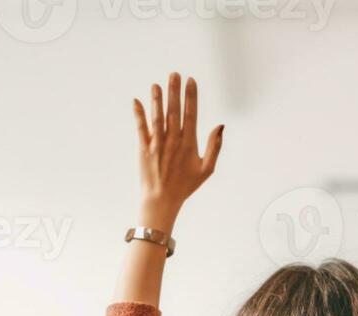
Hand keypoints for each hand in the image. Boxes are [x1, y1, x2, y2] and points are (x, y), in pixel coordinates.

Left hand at [132, 73, 223, 230]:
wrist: (162, 200)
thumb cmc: (185, 186)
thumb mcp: (206, 169)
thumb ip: (214, 146)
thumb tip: (220, 126)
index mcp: (189, 144)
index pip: (191, 114)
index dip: (191, 96)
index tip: (191, 80)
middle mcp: (173, 141)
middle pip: (174, 111)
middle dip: (174, 91)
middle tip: (174, 74)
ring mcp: (158, 144)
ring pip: (158, 116)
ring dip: (157, 99)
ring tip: (157, 84)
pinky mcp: (144, 148)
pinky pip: (141, 128)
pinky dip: (138, 114)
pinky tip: (136, 101)